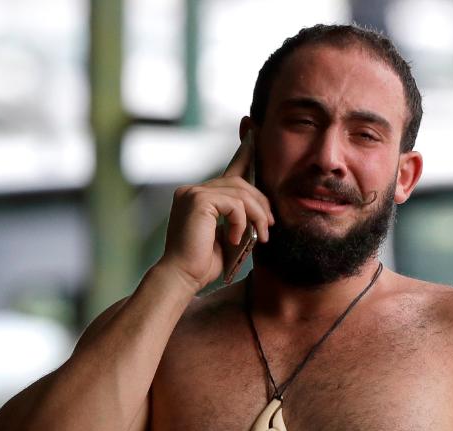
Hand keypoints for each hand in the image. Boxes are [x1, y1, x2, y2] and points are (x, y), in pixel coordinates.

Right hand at [157, 133, 273, 291]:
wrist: (183, 277)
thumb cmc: (205, 263)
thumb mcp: (229, 237)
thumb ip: (240, 219)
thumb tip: (263, 212)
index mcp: (201, 197)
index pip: (230, 170)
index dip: (245, 151)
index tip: (253, 130)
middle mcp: (194, 190)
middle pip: (241, 183)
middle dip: (261, 204)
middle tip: (269, 227)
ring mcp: (194, 193)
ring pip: (241, 193)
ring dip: (257, 216)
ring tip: (260, 237)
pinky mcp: (198, 200)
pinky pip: (234, 204)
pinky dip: (241, 222)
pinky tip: (233, 239)